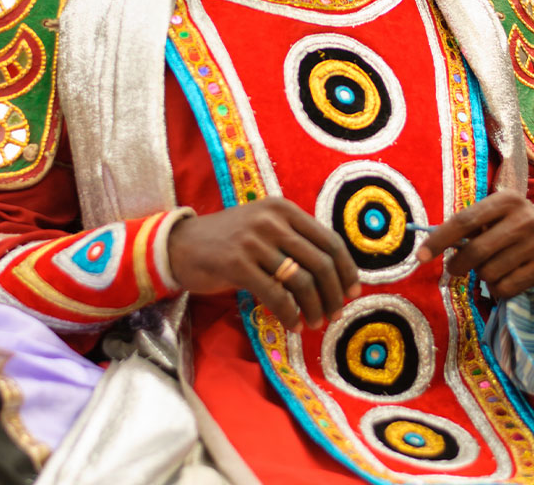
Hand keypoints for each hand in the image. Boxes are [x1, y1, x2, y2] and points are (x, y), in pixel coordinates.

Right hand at [168, 198, 360, 331]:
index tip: (353, 292)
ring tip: (314, 322)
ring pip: (301, 280)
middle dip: (333, 293)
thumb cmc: (229, 240)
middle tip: (335, 314)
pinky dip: (289, 313)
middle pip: (320, 262)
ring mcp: (254, 241)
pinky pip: (275, 294)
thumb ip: (295, 241)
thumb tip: (333, 274)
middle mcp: (272, 220)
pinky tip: (292, 324)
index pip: (329, 239)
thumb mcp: (264, 228)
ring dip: (314, 307)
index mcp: (284, 209)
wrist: (180, 244)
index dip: (346, 269)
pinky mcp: (237, 263)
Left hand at [416, 190, 533, 298]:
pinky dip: (497, 289)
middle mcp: (524, 219)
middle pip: (475, 250)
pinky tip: (505, 278)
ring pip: (489, 273)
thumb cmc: (510, 225)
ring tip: (491, 267)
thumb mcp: (493, 216)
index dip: (439, 240)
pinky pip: (505, 288)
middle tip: (454, 268)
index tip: (420, 256)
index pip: (464, 221)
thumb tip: (432, 244)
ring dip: (482, 276)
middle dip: (458, 264)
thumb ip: (468, 226)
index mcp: (506, 200)